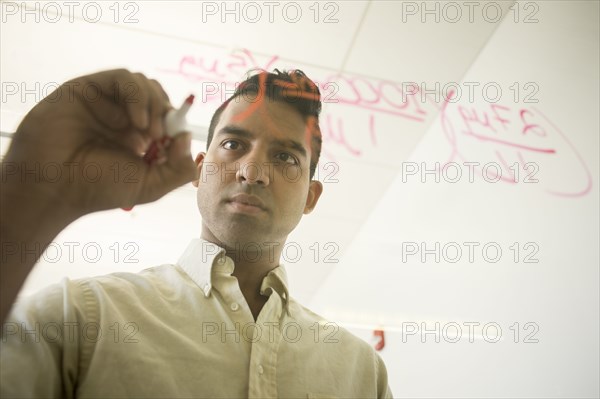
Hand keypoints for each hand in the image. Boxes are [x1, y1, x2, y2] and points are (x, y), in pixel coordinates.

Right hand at [2, 68, 196, 215]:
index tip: (177, 141)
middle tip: (160, 138)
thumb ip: (178, 169)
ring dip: (153, 105)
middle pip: (159, 96)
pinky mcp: (90, 88)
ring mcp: (107, 102)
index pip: (169, 118)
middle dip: (166, 114)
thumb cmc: (98, 188)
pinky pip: (123, 78)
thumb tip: (188, 138)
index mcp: (139, 138)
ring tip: (147, 133)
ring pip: (144, 84)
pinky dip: (137, 95)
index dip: (178, 124)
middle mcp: (123, 118)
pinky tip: (136, 121)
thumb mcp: (151, 186)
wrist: (54, 186)